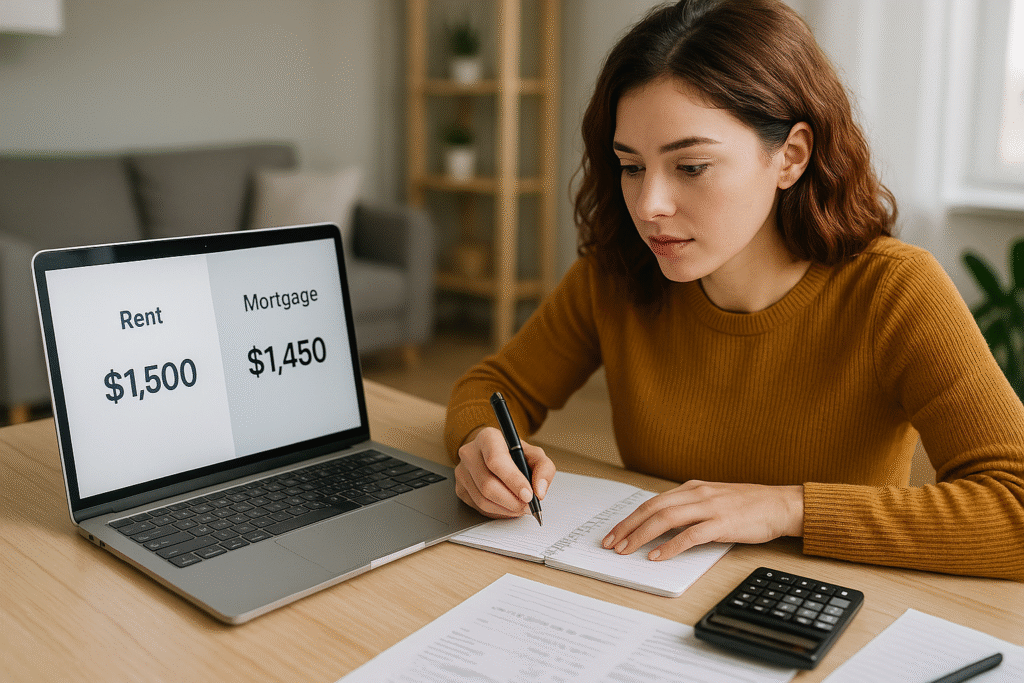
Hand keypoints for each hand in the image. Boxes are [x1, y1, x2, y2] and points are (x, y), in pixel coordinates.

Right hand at [454, 426, 555, 517]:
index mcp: (488, 438)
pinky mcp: (460, 488)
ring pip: (482, 500)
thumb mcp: (534, 454)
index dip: (513, 480)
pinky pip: (478, 508)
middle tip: (528, 506)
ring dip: (506, 509)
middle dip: (512, 501)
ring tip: (520, 507)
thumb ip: (544, 468)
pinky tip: (508, 507)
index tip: (528, 494)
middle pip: (487, 484)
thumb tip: (539, 490)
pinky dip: (497, 512)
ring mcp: (462, 472)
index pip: (496, 461)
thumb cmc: (514, 454)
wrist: (495, 455)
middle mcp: (470, 453)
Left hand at [601, 480, 803, 559]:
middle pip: (652, 509)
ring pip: (665, 519)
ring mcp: (709, 507)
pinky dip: (670, 546)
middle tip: (611, 543)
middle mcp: (696, 494)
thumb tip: (663, 524)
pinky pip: (690, 535)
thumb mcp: (712, 499)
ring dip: (642, 535)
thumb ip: (689, 508)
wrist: (780, 504)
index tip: (614, 532)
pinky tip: (657, 556)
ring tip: (627, 550)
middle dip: (627, 527)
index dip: (630, 518)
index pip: (652, 502)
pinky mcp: (722, 523)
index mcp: (691, 488)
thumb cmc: (748, 505)